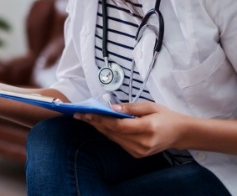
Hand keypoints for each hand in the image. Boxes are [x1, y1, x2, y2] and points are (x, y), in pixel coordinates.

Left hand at [74, 101, 189, 156]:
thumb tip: (111, 107)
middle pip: (113, 133)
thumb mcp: (150, 106)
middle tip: (80, 114)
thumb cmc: (166, 116)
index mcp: (147, 129)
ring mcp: (139, 151)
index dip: (101, 120)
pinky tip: (99, 125)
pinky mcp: (137, 154)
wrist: (180, 134)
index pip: (119, 126)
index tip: (88, 113)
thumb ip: (130, 107)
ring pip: (113, 139)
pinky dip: (109, 133)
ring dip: (99, 128)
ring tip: (86, 118)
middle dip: (95, 123)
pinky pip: (118, 142)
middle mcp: (142, 143)